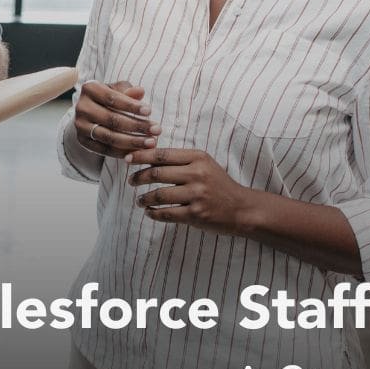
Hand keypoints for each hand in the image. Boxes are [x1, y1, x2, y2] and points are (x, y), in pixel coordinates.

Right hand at [73, 80, 159, 159]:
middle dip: (137, 126)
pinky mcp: (83, 141)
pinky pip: (105, 150)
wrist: (90, 112)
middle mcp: (81, 107)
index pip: (112, 99)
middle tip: (157, 130)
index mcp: (89, 89)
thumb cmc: (110, 97)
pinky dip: (123, 152)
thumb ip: (128, 90)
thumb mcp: (118, 90)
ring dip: (133, 141)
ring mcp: (80, 126)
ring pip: (109, 137)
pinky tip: (139, 151)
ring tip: (152, 142)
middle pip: (111, 119)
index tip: (150, 111)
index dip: (131, 106)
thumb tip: (140, 91)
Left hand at [126, 148, 253, 235]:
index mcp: (198, 157)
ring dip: (144, 198)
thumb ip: (180, 160)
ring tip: (139, 200)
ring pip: (159, 195)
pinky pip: (167, 214)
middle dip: (138, 178)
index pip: (162, 154)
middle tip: (131, 181)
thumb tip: (147, 155)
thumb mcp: (204, 164)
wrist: (241, 208)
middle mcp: (197, 174)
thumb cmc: (218, 184)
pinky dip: (153, 214)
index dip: (141, 156)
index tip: (127, 160)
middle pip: (157, 173)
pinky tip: (149, 212)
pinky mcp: (196, 214)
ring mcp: (197, 195)